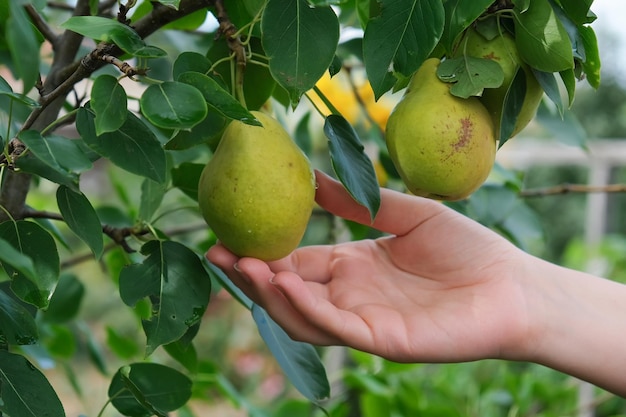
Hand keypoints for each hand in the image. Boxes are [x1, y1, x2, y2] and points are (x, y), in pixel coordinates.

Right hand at [207, 171, 531, 362]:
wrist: (513, 285)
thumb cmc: (467, 249)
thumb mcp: (407, 213)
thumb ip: (361, 202)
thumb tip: (312, 176)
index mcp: (354, 267)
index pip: (297, 261)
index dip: (263, 252)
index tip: (229, 235)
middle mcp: (351, 296)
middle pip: (289, 291)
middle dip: (251, 277)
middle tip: (216, 253)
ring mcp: (364, 321)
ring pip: (302, 315)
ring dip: (270, 294)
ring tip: (244, 267)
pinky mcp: (382, 340)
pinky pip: (335, 327)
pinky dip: (306, 307)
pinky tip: (286, 281)